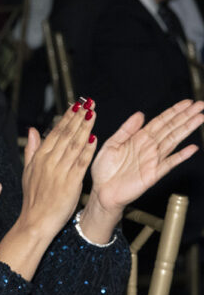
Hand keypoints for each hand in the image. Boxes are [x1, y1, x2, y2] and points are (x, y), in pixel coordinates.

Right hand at [19, 100, 96, 237]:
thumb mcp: (27, 171)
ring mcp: (59, 172)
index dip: (66, 118)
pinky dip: (87, 150)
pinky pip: (80, 163)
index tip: (76, 105)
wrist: (35, 221)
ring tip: (93, 113)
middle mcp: (49, 162)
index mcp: (39, 158)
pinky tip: (95, 138)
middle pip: (65, 135)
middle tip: (88, 103)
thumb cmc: (33, 198)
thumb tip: (32, 130)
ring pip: (74, 145)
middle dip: (78, 117)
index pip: (55, 133)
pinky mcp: (70, 183)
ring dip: (84, 128)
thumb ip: (31, 149)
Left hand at [85, 99, 203, 229]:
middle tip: (200, 105)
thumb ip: (126, 130)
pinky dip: (181, 156)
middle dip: (185, 116)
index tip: (187, 102)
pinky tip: (192, 148)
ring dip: (186, 129)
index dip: (173, 112)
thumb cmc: (104, 170)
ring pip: (173, 141)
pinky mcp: (153, 174)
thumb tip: (140, 114)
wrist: (102, 191)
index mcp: (138, 139)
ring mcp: (153, 160)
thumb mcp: (111, 145)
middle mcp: (149, 147)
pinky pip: (169, 163)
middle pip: (170, 128)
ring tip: (200, 118)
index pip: (160, 122)